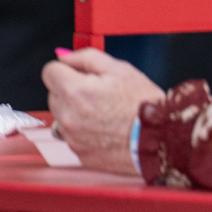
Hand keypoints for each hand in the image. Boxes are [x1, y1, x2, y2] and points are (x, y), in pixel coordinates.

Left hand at [42, 48, 165, 174]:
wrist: (162, 140)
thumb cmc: (144, 104)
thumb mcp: (119, 68)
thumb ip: (85, 58)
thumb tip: (63, 56)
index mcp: (74, 91)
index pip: (49, 71)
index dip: (67, 69)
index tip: (81, 74)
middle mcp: (67, 117)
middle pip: (54, 94)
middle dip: (71, 90)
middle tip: (100, 94)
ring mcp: (72, 138)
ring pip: (62, 116)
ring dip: (75, 111)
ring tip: (105, 113)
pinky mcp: (80, 154)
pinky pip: (72, 136)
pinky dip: (83, 131)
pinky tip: (105, 129)